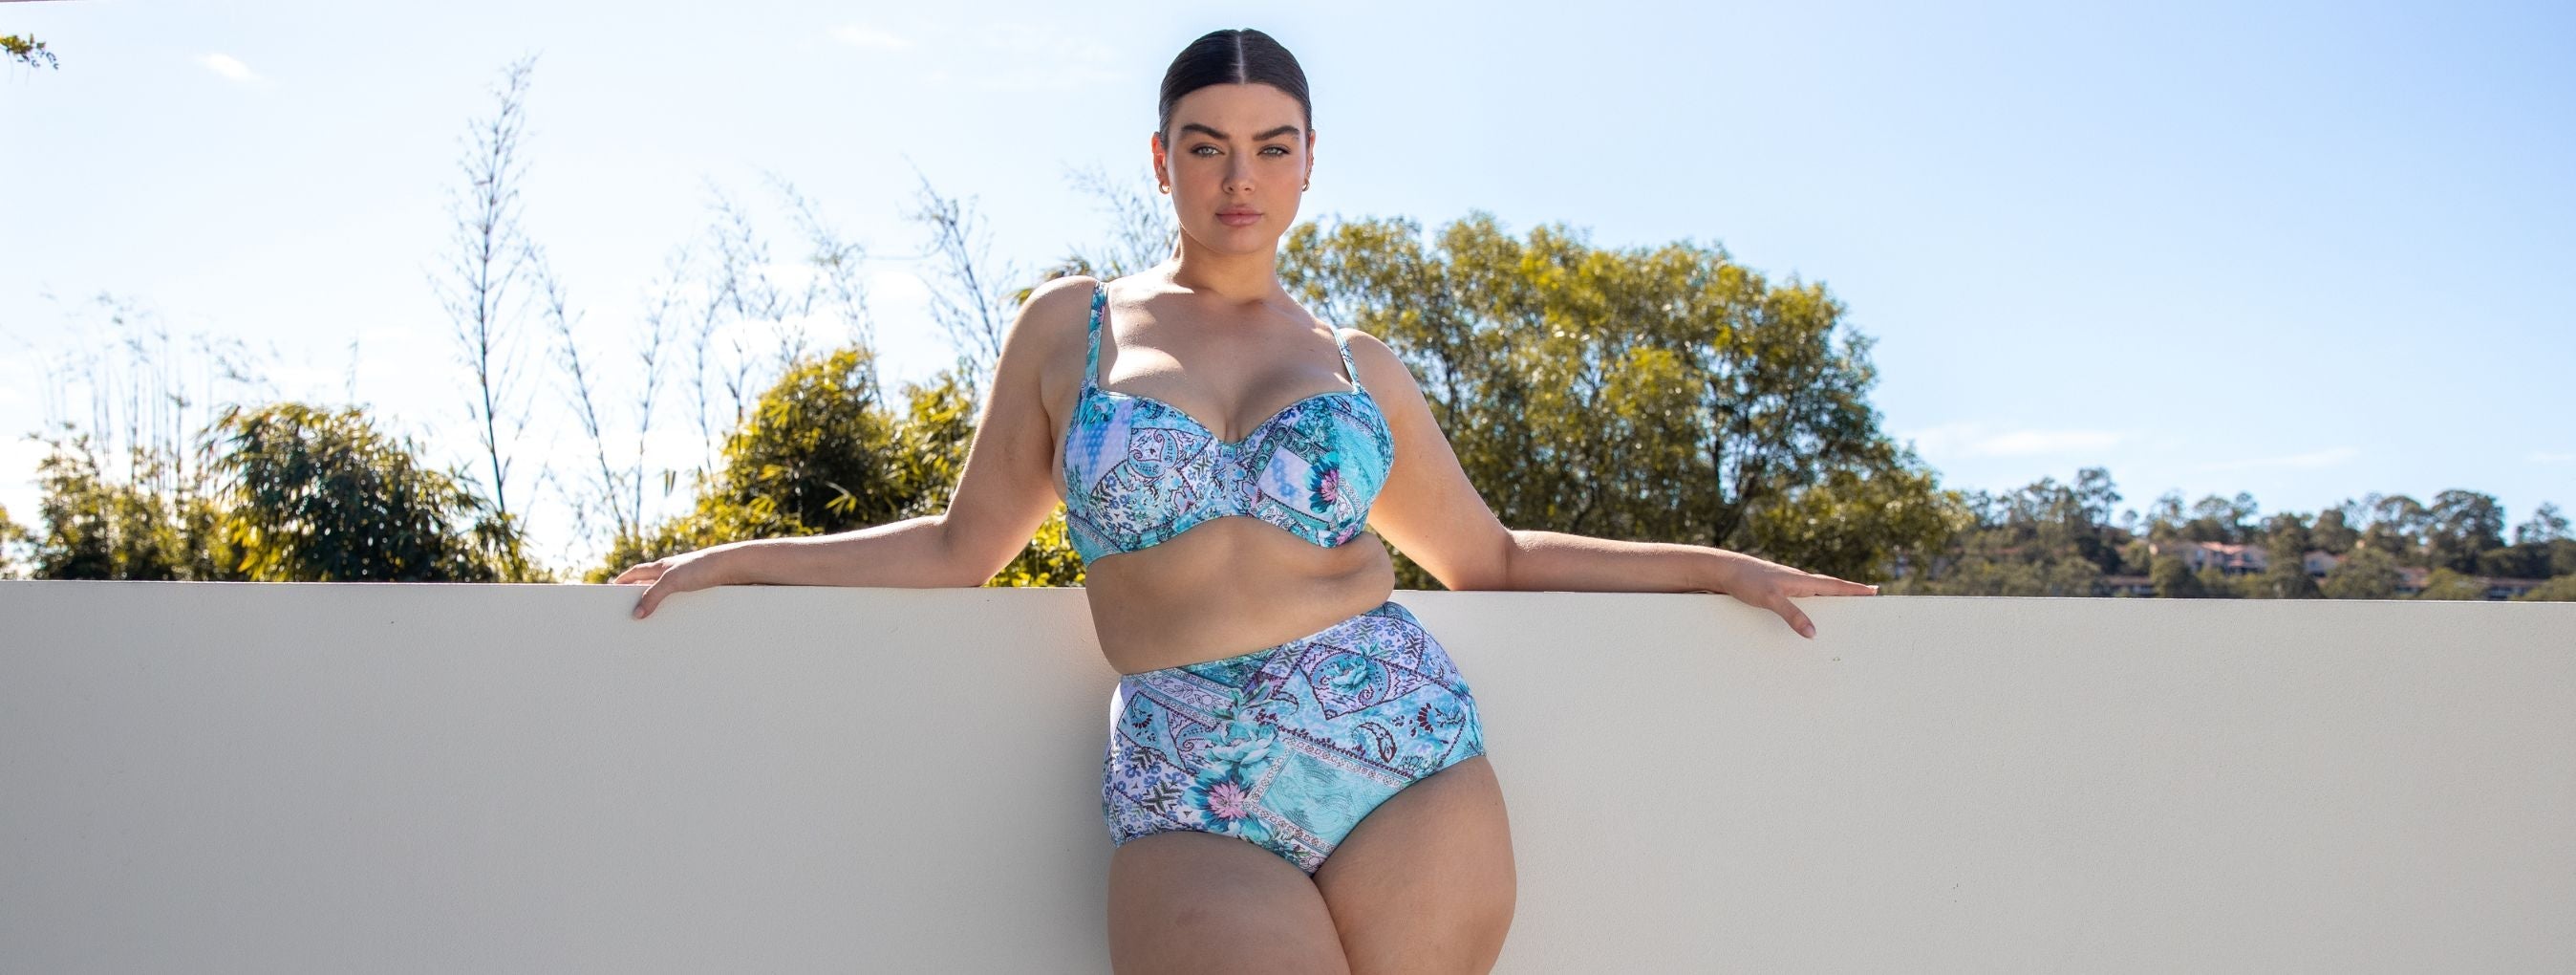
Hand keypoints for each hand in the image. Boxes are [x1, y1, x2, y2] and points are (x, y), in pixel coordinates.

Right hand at [614, 547, 732, 619]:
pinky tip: (675, 622)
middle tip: (627, 611)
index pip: (635, 573)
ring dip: (658, 606)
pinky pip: (682, 602)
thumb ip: (653, 596)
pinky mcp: (700, 590)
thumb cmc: (703, 567)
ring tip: (649, 622)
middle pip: (649, 585)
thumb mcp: (672, 581)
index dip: (623, 580)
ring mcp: (686, 581)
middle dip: (638, 596)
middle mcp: (672, 572)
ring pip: (666, 595)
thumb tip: (636, 614)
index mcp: (661, 567)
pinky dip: (675, 611)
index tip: (611, 589)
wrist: (734, 566)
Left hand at [1713, 551, 1877, 639]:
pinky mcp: (1776, 591)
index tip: (1875, 590)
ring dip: (1832, 598)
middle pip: (1830, 588)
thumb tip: (1813, 633)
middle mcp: (1798, 582)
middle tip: (1869, 597)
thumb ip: (1792, 615)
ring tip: (1847, 607)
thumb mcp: (1771, 599)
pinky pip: (1801, 600)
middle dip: (1849, 594)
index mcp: (1802, 581)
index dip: (1855, 589)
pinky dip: (1812, 606)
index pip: (1835, 585)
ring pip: (1816, 594)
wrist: (1723, 570)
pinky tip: (1810, 613)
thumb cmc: (1747, 580)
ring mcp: (1788, 586)